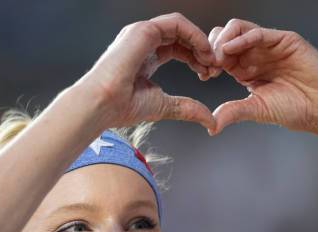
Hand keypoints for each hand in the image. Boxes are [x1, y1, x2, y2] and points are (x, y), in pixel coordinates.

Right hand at [78, 13, 215, 130]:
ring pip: (181, 27)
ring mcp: (142, 33)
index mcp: (146, 57)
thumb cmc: (123, 106)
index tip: (209, 75)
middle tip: (214, 68)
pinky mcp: (143, 30)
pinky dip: (194, 35)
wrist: (103, 104)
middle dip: (202, 51)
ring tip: (211, 60)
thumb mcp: (165, 106)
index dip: (197, 60)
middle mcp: (143, 42)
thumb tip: (210, 121)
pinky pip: (176, 24)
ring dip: (200, 42)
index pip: (179, 50)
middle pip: (182, 37)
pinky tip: (203, 52)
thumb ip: (187, 108)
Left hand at [205, 19, 317, 137]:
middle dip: (211, 49)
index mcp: (246, 69)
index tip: (203, 75)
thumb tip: (211, 126)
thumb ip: (234, 111)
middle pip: (224, 38)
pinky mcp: (284, 40)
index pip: (219, 56)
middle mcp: (255, 55)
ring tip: (218, 59)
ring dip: (223, 41)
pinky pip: (258, 32)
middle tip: (209, 67)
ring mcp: (269, 45)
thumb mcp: (257, 110)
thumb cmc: (297, 109)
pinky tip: (231, 50)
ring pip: (237, 30)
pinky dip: (241, 38)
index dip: (208, 62)